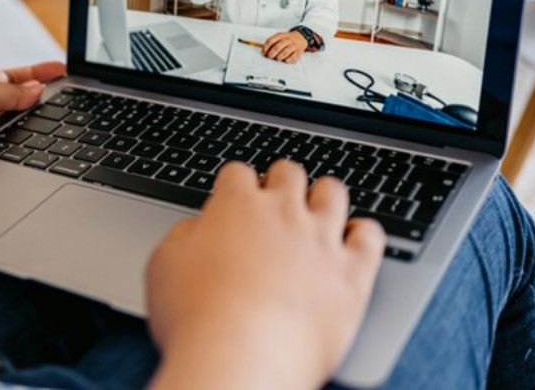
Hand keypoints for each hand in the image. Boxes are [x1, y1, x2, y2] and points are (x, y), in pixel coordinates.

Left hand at [0, 61, 65, 174]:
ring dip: (25, 111)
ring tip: (46, 111)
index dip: (41, 72)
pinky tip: (15, 141)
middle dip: (36, 89)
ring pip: (5, 115)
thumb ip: (10, 93)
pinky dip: (12, 132)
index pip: (18, 75)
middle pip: (13, 93)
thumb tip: (36, 89)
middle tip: (60, 86)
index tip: (64, 69)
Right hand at [146, 161, 384, 389]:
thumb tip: (198, 229)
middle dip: (280, 183)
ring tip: (317, 212)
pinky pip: (370, 235)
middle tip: (274, 204)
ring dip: (324, 197)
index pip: (238, 172)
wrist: (240, 362)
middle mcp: (283, 213)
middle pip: (289, 172)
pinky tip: (353, 241)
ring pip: (333, 192)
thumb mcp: (164, 267)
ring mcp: (321, 240)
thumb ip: (184, 236)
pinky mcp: (353, 274)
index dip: (234, 186)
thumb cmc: (195, 321)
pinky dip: (363, 233)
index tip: (233, 200)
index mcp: (235, 206)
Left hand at [263, 30, 308, 62]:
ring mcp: (293, 45)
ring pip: (284, 53)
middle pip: (277, 47)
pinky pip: (292, 57)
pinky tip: (285, 60)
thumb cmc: (287, 39)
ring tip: (277, 58)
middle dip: (271, 54)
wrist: (300, 38)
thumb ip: (272, 43)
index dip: (265, 48)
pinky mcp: (298, 52)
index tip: (263, 53)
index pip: (270, 41)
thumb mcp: (279, 37)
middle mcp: (287, 39)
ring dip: (279, 57)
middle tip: (270, 57)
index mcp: (280, 35)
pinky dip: (287, 60)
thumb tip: (264, 52)